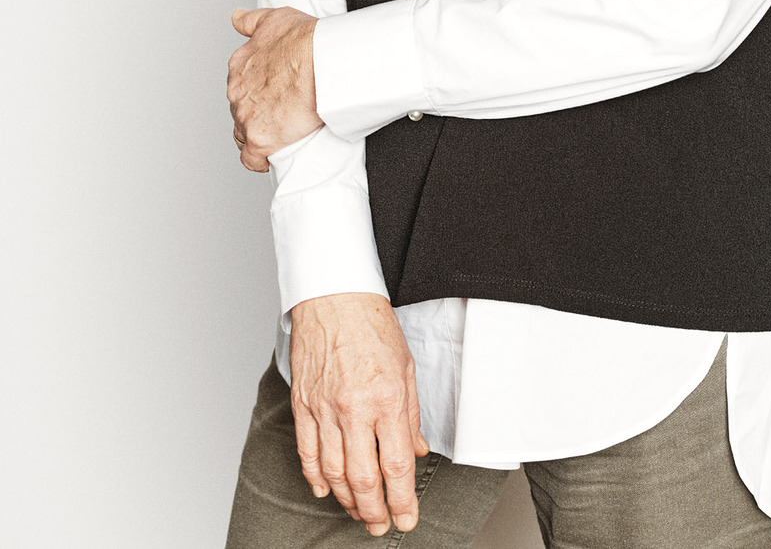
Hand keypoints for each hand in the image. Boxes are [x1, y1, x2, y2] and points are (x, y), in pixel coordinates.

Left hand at [227, 6, 323, 171]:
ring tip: (283, 132)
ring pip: (244, 134)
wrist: (321, 60)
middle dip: (257, 113)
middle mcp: (237, 93)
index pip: (239, 86)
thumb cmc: (305, 40)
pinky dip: (260, 159)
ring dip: (259, 134)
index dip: (255, 92)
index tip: (273, 93)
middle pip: (241, 111)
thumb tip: (236, 18)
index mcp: (240, 67)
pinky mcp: (260, 140)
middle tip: (283, 112)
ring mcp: (247, 117)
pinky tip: (274, 154)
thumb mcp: (274, 19)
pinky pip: (252, 159)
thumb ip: (250, 20)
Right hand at [289, 292, 429, 535]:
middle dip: (375, 511)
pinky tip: (327, 489)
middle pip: (364, 478)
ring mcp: (325, 408)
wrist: (335, 296)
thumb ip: (411, 415)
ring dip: (348, 500)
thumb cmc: (372, 325)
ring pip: (334, 472)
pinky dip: (316, 476)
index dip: (403, 500)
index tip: (407, 517)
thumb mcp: (407, 367)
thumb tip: (416, 450)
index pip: (396, 465)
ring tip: (359, 513)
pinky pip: (308, 452)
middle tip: (381, 525)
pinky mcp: (303, 404)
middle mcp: (355, 408)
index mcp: (387, 398)